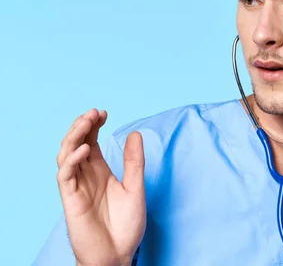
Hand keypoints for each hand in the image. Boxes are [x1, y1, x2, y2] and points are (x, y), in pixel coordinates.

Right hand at [56, 108, 145, 265]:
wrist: (119, 255)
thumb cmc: (126, 225)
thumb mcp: (136, 187)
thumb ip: (134, 161)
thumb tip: (134, 133)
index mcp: (100, 171)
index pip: (90, 141)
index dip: (93, 125)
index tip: (103, 112)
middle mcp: (86, 176)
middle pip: (75, 144)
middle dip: (82, 126)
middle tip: (94, 112)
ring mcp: (77, 187)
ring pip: (66, 155)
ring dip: (74, 137)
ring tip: (87, 122)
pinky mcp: (71, 200)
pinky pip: (65, 176)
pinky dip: (71, 160)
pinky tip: (84, 149)